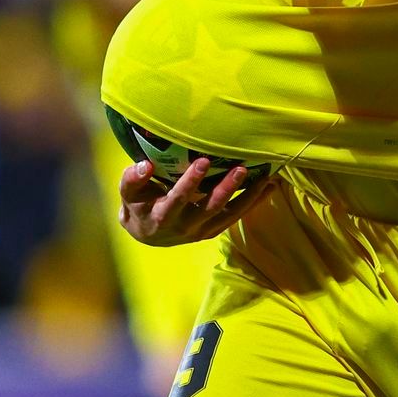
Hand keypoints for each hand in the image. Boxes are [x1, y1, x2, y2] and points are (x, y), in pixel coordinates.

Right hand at [118, 157, 272, 246]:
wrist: (148, 234)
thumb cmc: (138, 205)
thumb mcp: (128, 193)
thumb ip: (132, 179)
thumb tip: (145, 164)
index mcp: (162, 217)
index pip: (178, 199)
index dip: (190, 182)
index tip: (203, 161)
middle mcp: (185, 227)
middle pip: (210, 208)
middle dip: (226, 188)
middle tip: (240, 168)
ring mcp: (202, 231)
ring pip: (229, 215)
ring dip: (248, 196)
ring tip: (265, 178)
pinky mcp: (214, 230)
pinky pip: (236, 217)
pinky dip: (254, 202)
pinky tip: (269, 187)